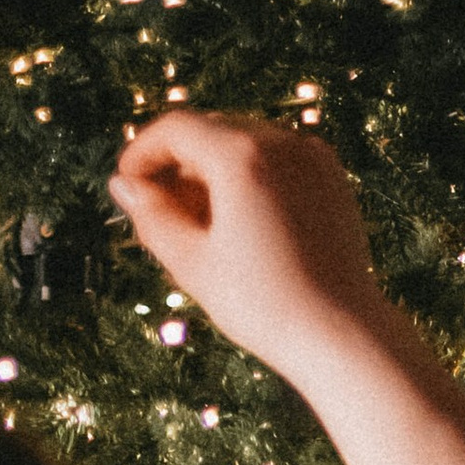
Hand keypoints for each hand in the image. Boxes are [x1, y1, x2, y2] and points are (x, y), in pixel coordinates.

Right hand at [109, 112, 392, 387]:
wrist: (341, 335)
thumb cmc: (264, 305)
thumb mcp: (192, 262)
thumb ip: (151, 215)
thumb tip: (124, 185)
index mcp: (242, 155)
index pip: (176, 128)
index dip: (143, 152)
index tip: (127, 183)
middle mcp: (281, 142)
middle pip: (211, 133)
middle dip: (178, 166)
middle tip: (156, 212)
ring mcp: (312, 158)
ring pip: (244, 147)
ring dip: (212, 174)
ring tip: (197, 228)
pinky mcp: (331, 179)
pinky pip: (277, 164)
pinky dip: (249, 181)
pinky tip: (238, 226)